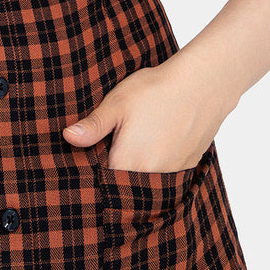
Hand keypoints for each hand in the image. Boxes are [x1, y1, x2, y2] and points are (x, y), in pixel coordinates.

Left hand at [62, 52, 237, 172]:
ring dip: (138, 168)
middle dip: (117, 171)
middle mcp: (150, 175)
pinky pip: (165, 174)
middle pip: (125, 183)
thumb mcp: (117, 103)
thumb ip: (93, 126)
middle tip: (115, 146)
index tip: (93, 157)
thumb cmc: (156, 90)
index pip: (103, 181)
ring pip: (146, 180)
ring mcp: (172, 173)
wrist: (203, 85)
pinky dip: (157, 164)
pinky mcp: (187, 165)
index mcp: (128, 162)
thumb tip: (67, 137)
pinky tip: (156, 143)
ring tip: (136, 143)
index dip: (95, 171)